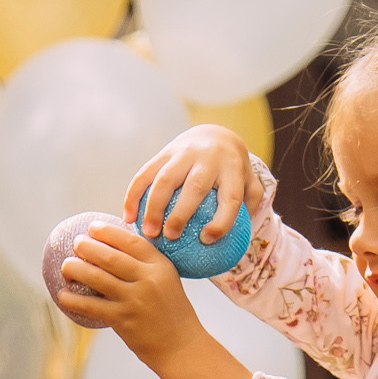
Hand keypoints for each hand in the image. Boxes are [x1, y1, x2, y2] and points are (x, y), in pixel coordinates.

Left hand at [59, 219, 199, 365]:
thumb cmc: (171, 313)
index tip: (93, 227)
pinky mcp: (123, 320)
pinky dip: (73, 300)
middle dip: (88, 247)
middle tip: (76, 243)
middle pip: (110, 257)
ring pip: (97, 278)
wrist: (181, 347)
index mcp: (160, 266)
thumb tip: (113, 248)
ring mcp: (135, 300)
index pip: (132, 241)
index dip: (109, 232)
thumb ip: (145, 266)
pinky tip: (62, 295)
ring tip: (66, 266)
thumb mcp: (166, 281)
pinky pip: (91, 306)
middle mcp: (148, 280)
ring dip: (76, 269)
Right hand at [124, 125, 261, 244]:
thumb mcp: (248, 184)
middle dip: (180, 213)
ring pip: (166, 178)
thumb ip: (248, 208)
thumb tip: (238, 244)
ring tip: (147, 232)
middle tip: (169, 237)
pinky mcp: (164, 152)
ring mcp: (184, 152)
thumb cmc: (232, 170)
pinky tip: (128, 217)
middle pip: (194, 187)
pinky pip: (146, 173)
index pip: (230, 197)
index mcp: (233, 168)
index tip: (207, 239)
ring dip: (153, 206)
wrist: (215, 134)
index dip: (221, 221)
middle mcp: (208, 158)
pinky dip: (134, 194)